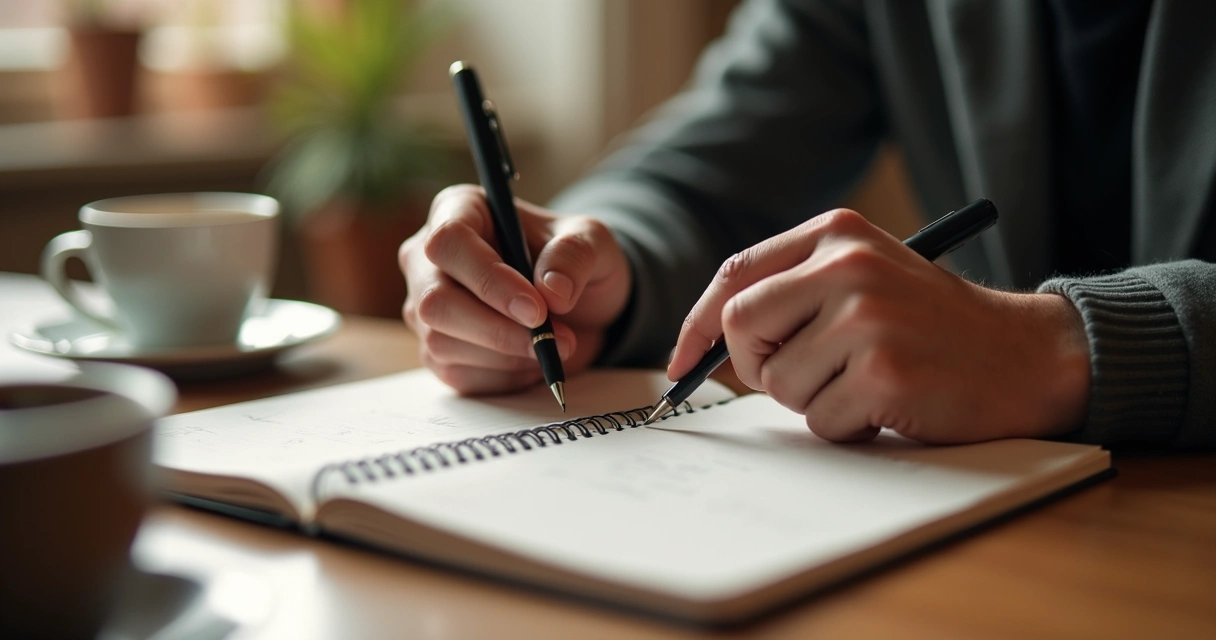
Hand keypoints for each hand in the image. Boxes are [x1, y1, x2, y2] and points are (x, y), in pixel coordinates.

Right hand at [399, 185, 630, 393]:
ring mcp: (425, 308)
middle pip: (435, 301)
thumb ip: (576, 255)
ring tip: (554, 345)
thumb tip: (552, 291)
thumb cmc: (573, 263)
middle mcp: (429, 259)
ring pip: (443, 343)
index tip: (537, 309)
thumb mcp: (593, 243)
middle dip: (498, 329)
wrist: (579, 308)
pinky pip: (458, 374)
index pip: (450, 241)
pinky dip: (504, 375)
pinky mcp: (435, 351)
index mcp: (459, 211)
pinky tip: (530, 359)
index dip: (489, 279)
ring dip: (508, 355)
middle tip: (555, 339)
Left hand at [668, 208, 1090, 443]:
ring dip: (813, 401)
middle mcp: (848, 266)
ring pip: (778, 382)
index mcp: (837, 235)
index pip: (735, 275)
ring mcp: (866, 317)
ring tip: (865, 384)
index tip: (683, 361)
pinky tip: (889, 405)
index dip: (699, 324)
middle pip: (741, 327)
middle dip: (758, 366)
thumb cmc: (936, 324)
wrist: (1027, 355)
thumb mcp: (866, 278)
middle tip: (805, 378)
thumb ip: (795, 290)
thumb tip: (711, 339)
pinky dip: (847, 426)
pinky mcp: (883, 371)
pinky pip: (821, 419)